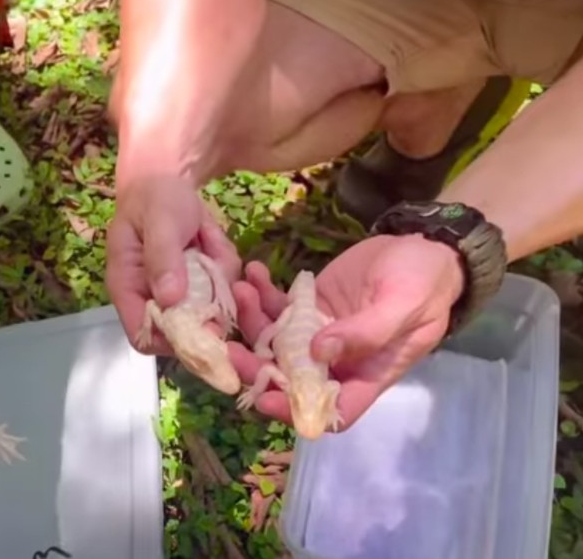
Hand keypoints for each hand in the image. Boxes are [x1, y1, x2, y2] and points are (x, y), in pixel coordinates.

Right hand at [105, 177, 240, 353]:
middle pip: (184, 330)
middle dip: (209, 303)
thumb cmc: (154, 197)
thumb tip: (170, 299)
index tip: (205, 321)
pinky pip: (223, 288)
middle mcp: (152, 298)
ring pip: (210, 309)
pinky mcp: (199, 283)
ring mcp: (178, 293)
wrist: (166, 177)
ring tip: (207, 236)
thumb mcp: (159, 220)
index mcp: (128, 288)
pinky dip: (224, 262)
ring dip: (218, 276)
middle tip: (216, 265)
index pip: (143, 335)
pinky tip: (210, 236)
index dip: (172, 340)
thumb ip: (162, 257)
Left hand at [228, 234, 464, 430]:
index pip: (329, 410)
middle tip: (231, 347)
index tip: (266, 398)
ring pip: (274, 342)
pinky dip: (261, 294)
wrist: (424, 246)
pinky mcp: (307, 307)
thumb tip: (320, 352)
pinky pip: (277, 308)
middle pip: (288, 379)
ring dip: (252, 322)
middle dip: (256, 367)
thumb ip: (366, 332)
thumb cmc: (424, 281)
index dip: (296, 411)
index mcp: (366, 374)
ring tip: (243, 291)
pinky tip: (254, 272)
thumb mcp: (404, 304)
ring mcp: (317, 334)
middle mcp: (336, 362)